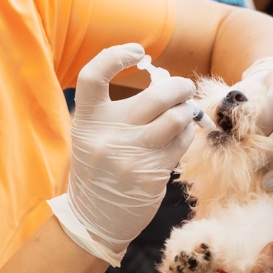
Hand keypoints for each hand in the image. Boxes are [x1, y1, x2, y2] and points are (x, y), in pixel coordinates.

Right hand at [49, 44, 195, 267]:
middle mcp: (107, 135)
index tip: (138, 52)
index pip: (92, 75)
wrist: (93, 220)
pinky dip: (184, 136)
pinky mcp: (152, 173)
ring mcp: (131, 155)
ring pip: (175, 117)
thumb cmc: (97, 172)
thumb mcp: (93, 138)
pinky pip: (180, 143)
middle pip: (154, 94)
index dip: (115, 55)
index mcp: (86, 121)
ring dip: (185, 111)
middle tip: (183, 88)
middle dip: (178, 86)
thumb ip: (116, 112)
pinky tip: (177, 139)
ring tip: (183, 113)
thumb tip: (161, 82)